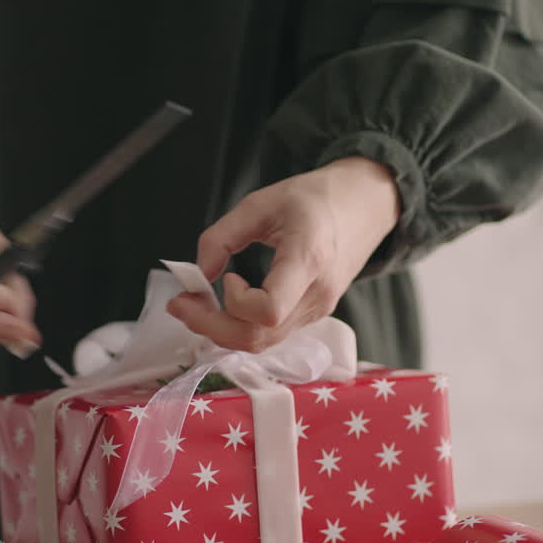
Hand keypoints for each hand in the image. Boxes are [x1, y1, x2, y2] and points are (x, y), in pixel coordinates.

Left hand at [168, 156, 398, 351]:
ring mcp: (317, 311)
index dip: (236, 302)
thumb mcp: (261, 202)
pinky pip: (270, 335)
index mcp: (307, 260)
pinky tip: (222, 306)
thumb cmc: (313, 199)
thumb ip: (221, 236)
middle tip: (179, 304)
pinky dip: (239, 327)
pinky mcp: (311, 316)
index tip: (227, 276)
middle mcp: (316, 295)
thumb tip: (198, 273)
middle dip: (211, 326)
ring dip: (220, 331)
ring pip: (262, 343)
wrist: (363, 208)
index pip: (269, 309)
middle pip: (258, 337)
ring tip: (193, 305)